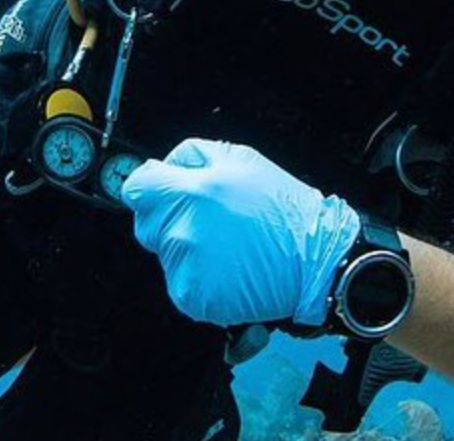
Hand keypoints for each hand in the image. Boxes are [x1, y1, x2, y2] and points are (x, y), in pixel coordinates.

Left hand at [120, 138, 360, 327]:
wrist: (315, 260)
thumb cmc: (284, 210)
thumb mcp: (243, 159)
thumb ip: (193, 157)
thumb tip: (162, 165)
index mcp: (191, 191)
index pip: (137, 189)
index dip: (151, 189)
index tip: (163, 193)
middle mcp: (182, 229)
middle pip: (147, 224)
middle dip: (170, 220)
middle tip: (211, 222)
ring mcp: (186, 267)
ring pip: (166, 255)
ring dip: (187, 251)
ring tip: (228, 247)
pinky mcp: (193, 297)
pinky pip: (181, 284)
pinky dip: (199, 280)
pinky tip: (229, 270)